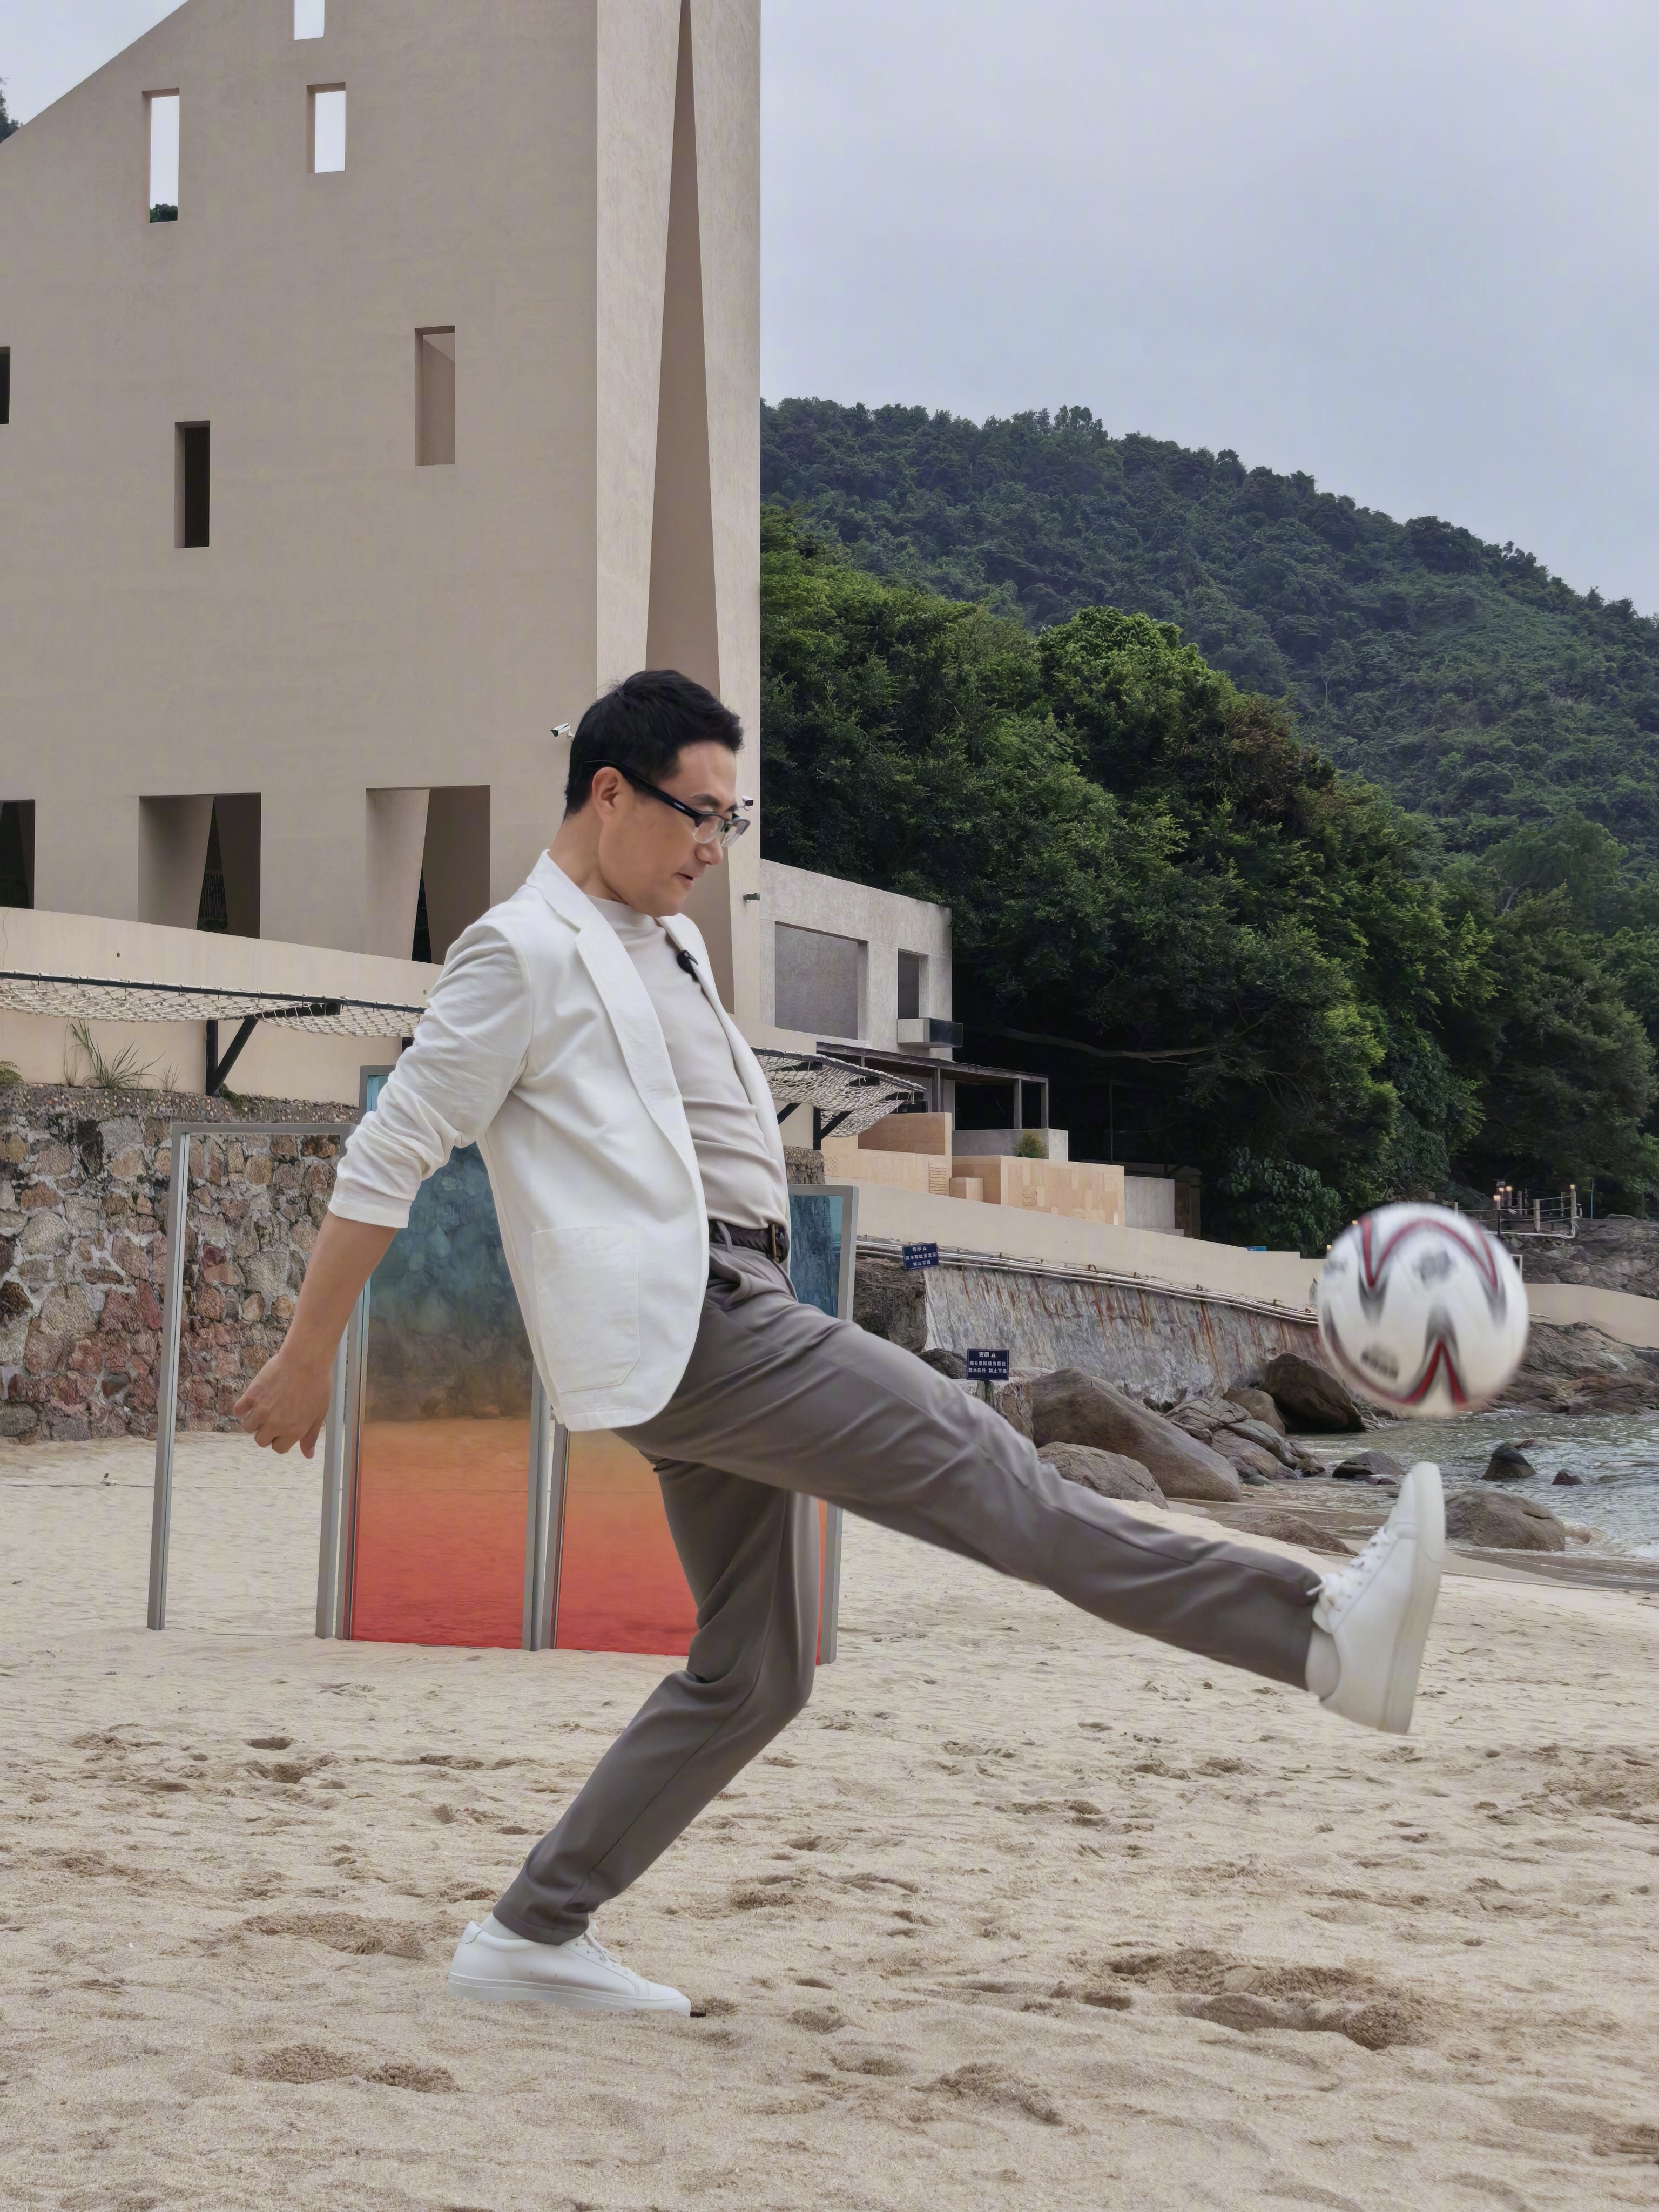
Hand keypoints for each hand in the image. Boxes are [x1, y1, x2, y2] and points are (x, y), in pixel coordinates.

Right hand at [233, 1342, 333, 1456]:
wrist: (305, 1360)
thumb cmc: (316, 1385)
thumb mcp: (319, 1413)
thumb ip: (310, 1436)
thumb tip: (308, 1455)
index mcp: (293, 1430)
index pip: (278, 1448)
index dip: (281, 1440)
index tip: (284, 1430)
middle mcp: (275, 1424)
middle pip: (261, 1440)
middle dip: (267, 1433)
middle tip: (274, 1419)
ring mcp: (261, 1410)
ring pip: (248, 1427)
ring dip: (255, 1422)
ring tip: (264, 1410)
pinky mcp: (251, 1395)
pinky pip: (238, 1410)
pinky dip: (242, 1409)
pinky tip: (252, 1403)